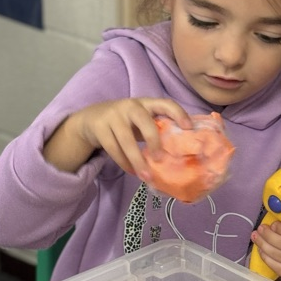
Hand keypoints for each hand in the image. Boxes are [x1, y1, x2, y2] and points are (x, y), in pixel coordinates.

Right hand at [44, 98, 192, 174]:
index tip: (188, 128)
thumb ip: (157, 129)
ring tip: (147, 176)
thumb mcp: (141, 121)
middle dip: (153, 141)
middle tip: (160, 158)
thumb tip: (180, 153)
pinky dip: (124, 163)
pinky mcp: (99, 127)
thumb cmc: (126, 123)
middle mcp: (130, 106)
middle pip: (144, 122)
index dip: (178, 113)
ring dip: (137, 160)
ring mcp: (113, 116)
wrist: (91, 119)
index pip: (165, 103)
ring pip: (126, 140)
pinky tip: (132, 172)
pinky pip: (113, 148)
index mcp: (146, 103)